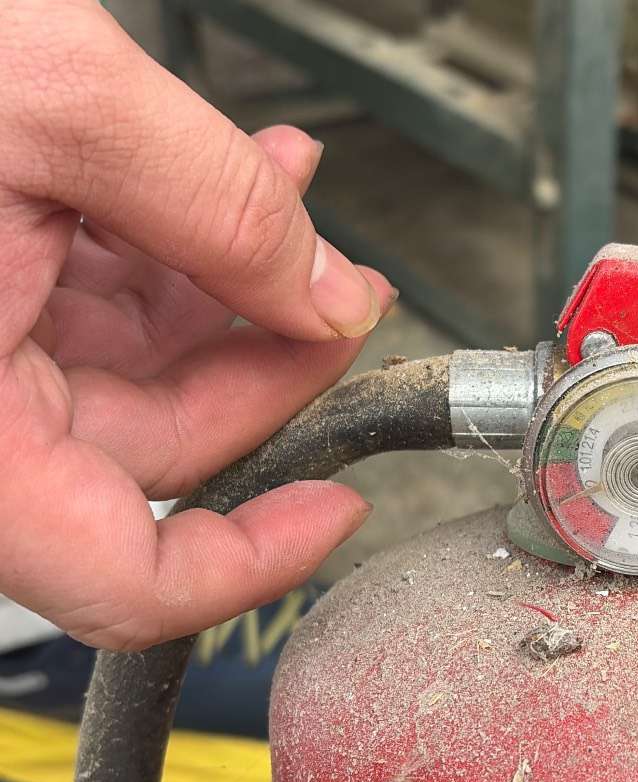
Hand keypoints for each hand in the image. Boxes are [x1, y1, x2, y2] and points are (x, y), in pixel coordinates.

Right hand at [0, 1, 394, 649]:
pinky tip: (213, 184)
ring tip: (279, 196)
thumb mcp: (55, 103)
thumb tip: (328, 293)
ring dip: (225, 287)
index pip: (121, 582)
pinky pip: (81, 314)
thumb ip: (219, 208)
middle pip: (157, 444)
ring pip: (130, 372)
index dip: (254, 559)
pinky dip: (159, 254)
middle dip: (268, 359)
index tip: (337, 503)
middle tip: (342, 290)